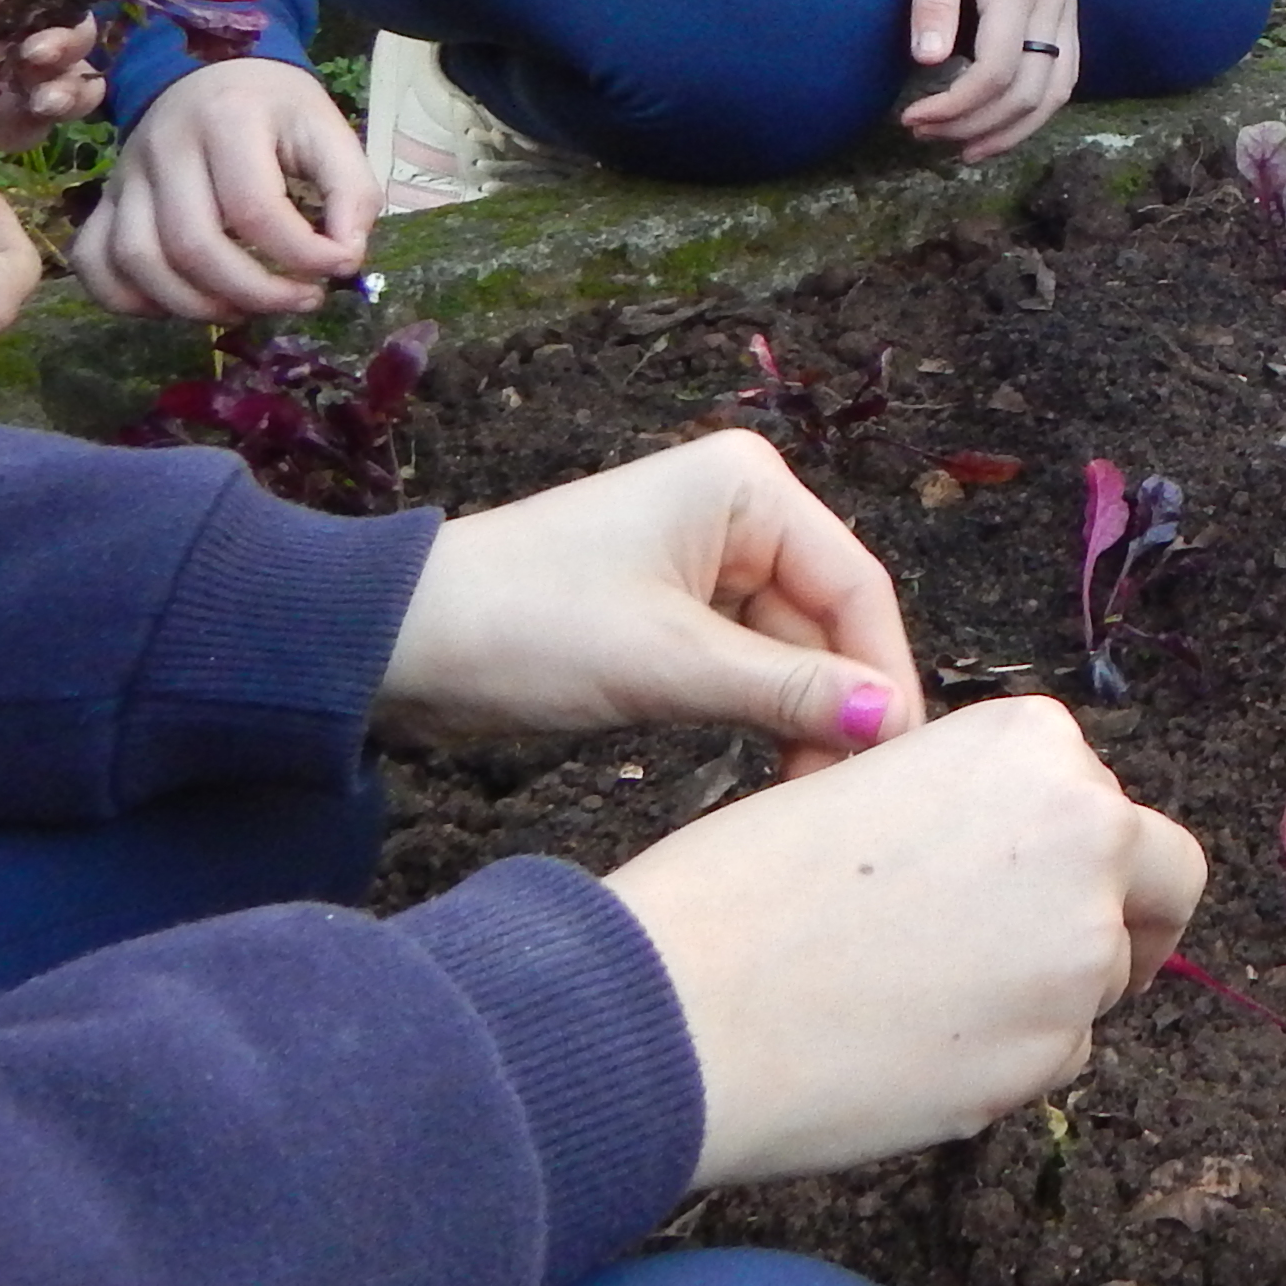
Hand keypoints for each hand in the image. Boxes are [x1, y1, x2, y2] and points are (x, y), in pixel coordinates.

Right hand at [78, 59, 376, 320]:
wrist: (209, 71)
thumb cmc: (274, 107)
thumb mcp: (328, 130)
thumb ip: (350, 191)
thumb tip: (345, 259)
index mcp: (227, 120)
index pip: (254, 208)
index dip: (301, 254)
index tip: (337, 269)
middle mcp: (165, 147)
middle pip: (191, 244)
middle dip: (252, 292)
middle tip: (299, 301)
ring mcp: (126, 175)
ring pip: (138, 260)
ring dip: (194, 305)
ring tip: (247, 308)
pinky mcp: (105, 199)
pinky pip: (94, 261)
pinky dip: (129, 299)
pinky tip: (181, 304)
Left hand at [376, 429, 922, 777]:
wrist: (390, 644)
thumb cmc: (524, 626)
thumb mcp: (667, 665)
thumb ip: (789, 691)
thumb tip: (890, 724)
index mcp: (748, 487)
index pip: (855, 586)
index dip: (882, 675)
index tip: (894, 762)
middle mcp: (739, 509)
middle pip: (826, 620)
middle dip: (837, 705)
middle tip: (843, 798)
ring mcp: (706, 558)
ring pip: (789, 649)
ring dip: (798, 717)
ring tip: (801, 796)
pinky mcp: (672, 608)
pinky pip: (745, 661)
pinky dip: (758, 712)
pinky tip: (768, 769)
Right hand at [606, 697, 1208, 1186]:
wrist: (674, 1006)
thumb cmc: (737, 891)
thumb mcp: (869, 788)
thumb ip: (972, 811)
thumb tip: (1017, 860)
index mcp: (1031, 743)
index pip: (1104, 797)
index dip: (1069, 845)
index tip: (1029, 880)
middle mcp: (1085, 829)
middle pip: (1159, 878)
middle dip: (1124, 914)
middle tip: (1047, 955)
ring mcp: (1081, 946)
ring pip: (1104, 978)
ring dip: (1044, 996)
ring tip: (920, 1005)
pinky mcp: (1053, 1052)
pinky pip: (1057, 1059)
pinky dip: (1004, 1063)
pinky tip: (909, 1054)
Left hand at [900, 0, 1078, 159]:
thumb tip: (924, 60)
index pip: (996, 70)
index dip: (956, 106)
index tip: (912, 116)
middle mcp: (1052, 11)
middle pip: (1025, 94)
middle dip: (972, 126)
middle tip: (922, 132)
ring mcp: (1068, 20)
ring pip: (1052, 97)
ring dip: (1007, 132)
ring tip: (960, 148)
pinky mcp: (1071, 26)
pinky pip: (1063, 84)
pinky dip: (1033, 117)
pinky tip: (999, 128)